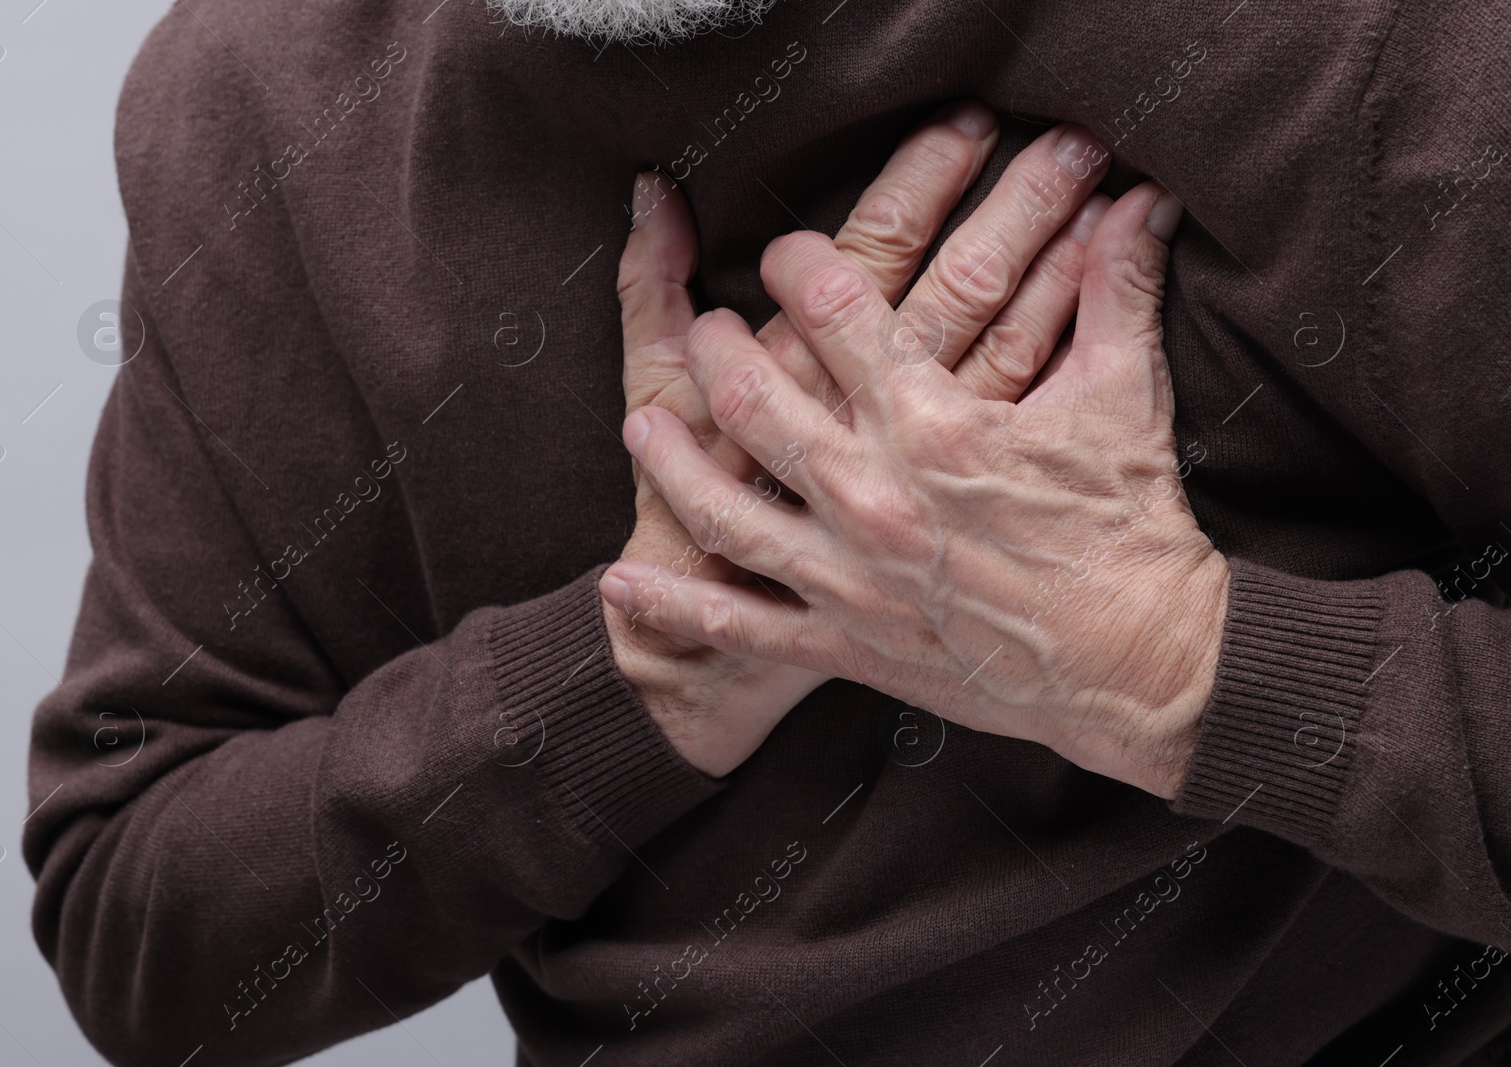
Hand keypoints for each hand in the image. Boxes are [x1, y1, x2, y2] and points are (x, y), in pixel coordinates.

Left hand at [603, 181, 1228, 797]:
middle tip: (711, 332)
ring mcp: (850, 577)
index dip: (797, 269)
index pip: (837, 314)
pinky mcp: (847, 645)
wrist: (1141, 667)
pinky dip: (675, 607)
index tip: (782, 257)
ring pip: (724, 509)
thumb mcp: (1122, 399)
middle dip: (720, 353)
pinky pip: (742, 626)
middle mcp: (874, 495)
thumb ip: (1116, 292)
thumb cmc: (1132, 529)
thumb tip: (1139, 201)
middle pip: (754, 402)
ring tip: (640, 426)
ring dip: (670, 463)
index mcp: (933, 424)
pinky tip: (622, 583)